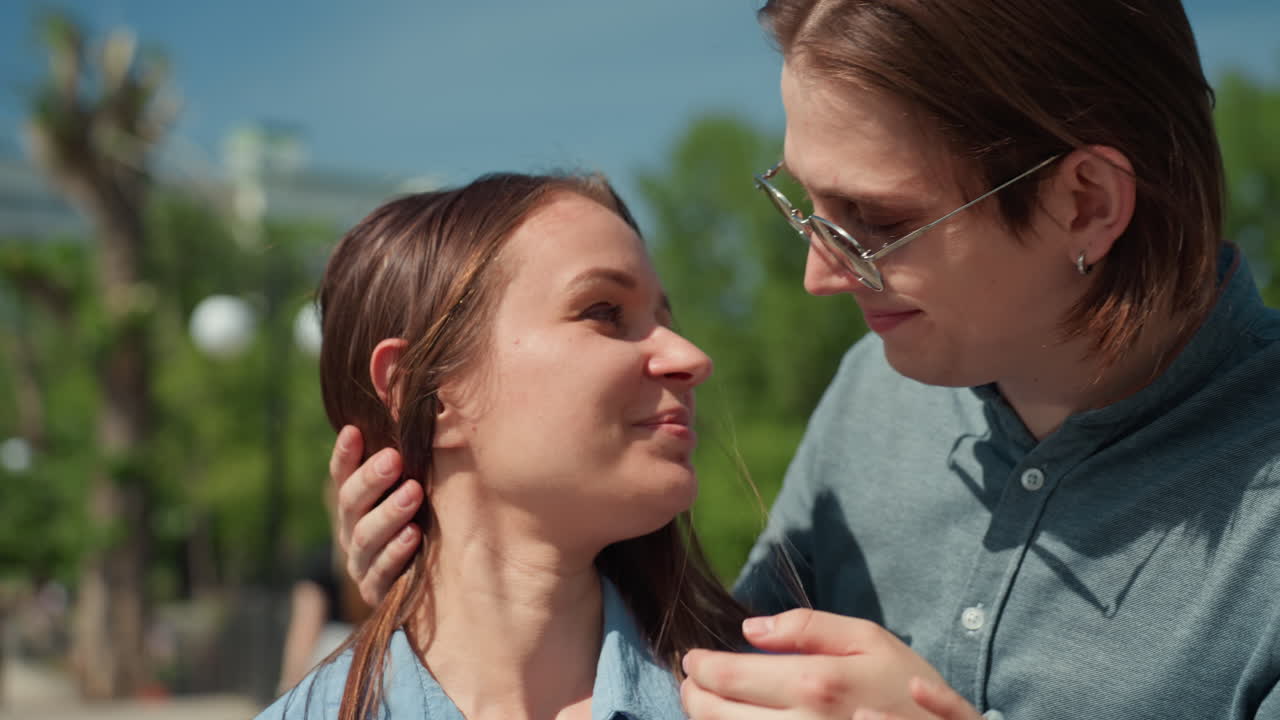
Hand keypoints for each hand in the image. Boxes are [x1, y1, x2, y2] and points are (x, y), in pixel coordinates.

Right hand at [331, 425, 422, 604]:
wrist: (440, 586)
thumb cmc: (431, 520)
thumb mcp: (417, 487)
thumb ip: (409, 460)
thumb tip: (408, 407)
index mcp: (356, 504)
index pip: (343, 475)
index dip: (345, 454)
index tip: (354, 430)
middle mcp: (353, 531)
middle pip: (351, 503)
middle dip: (371, 480)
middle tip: (394, 459)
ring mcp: (362, 563)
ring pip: (366, 537)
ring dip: (388, 513)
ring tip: (413, 493)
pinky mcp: (377, 592)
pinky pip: (381, 573)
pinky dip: (396, 553)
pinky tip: (414, 535)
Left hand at [681, 609, 979, 719]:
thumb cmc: (907, 686)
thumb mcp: (868, 639)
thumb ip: (807, 628)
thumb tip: (751, 628)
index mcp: (813, 684)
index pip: (728, 676)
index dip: (699, 667)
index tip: (693, 659)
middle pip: (716, 716)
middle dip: (693, 696)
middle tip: (691, 682)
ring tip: (705, 704)